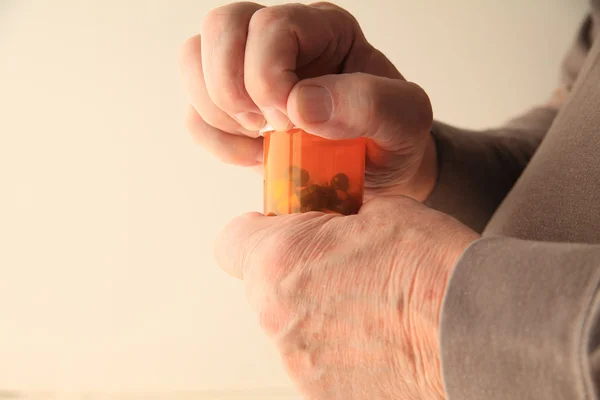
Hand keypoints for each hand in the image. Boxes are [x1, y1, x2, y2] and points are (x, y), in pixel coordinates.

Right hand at [180, 2, 436, 200]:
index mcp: (325, 29)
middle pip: (220, 26)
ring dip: (219, 111)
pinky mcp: (232, 105)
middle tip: (269, 127)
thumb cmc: (391, 139)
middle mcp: (282, 39)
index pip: (271, 24)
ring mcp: (249, 68)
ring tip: (263, 141)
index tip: (293, 121)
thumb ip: (370, 105)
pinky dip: (215, 139)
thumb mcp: (405, 122)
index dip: (268, 76)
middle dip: (233, 88)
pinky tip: (253, 154)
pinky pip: (193, 112)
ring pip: (193, 59)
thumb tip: (301, 103)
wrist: (376, 170)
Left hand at [215, 196, 479, 398]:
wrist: (475, 332)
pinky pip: (319, 361)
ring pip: (293, 325)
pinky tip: (380, 337)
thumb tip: (329, 217)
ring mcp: (301, 364)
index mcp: (280, 262)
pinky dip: (340, 348)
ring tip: (371, 306)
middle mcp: (279, 318)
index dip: (257, 231)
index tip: (284, 229)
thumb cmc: (430, 267)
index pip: (231, 242)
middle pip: (265, 286)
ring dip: (318, 312)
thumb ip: (333, 217)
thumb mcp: (378, 212)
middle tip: (341, 265)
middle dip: (294, 271)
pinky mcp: (327, 396)